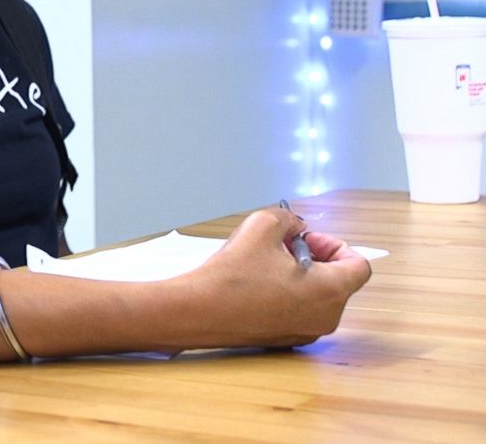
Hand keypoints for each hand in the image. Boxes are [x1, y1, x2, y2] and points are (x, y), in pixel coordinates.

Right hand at [177, 207, 371, 349]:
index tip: (306, 239)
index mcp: (330, 289)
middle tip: (281, 248)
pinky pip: (300, 312)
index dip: (334, 245)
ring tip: (265, 266)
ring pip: (318, 297)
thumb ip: (289, 218)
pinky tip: (257, 286)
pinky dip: (288, 296)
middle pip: (338, 280)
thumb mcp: (262, 226)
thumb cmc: (232, 274)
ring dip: (300, 276)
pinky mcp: (287, 340)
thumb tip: (295, 226)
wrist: (198, 311)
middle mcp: (327, 316)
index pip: (359, 265)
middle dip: (314, 258)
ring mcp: (308, 332)